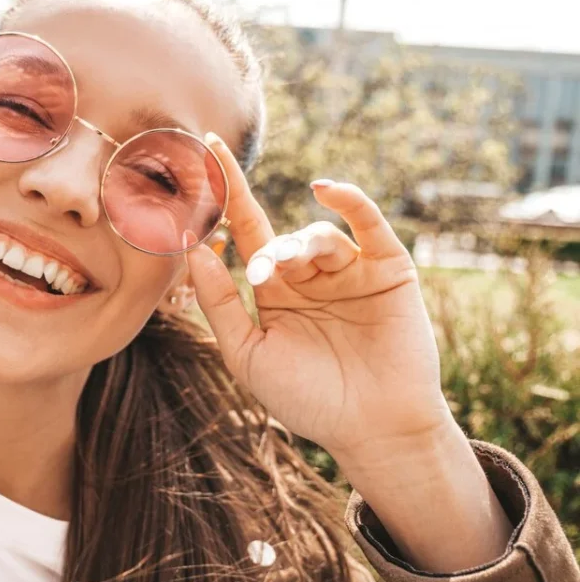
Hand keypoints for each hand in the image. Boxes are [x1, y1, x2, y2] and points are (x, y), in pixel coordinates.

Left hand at [187, 133, 455, 467]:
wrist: (372, 430)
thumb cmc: (307, 399)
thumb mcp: (248, 354)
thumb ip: (219, 302)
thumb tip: (192, 248)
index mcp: (275, 291)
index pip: (246, 230)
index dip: (226, 193)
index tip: (204, 151)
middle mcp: (310, 275)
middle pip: (279, 236)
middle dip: (267, 249)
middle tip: (263, 274)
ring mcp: (350, 270)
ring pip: (318, 236)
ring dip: (301, 247)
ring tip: (290, 272)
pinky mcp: (389, 269)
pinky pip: (369, 224)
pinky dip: (349, 201)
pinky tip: (325, 191)